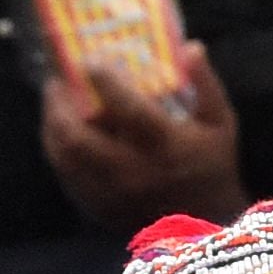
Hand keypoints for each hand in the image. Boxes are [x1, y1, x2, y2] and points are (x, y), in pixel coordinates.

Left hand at [39, 42, 246, 237]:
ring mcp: (111, 193)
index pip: (127, 108)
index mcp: (164, 146)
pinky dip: (58, 152)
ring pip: (64, 159)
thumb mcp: (220, 122)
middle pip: (78, 138)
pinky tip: (59, 134)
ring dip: (51, 127)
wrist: (204, 227)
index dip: (104, 80)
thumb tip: (191, 46)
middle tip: (56, 83)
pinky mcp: (99, 208)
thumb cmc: (212, 166)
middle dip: (59, 105)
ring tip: (52, 105)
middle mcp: (132, 171)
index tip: (89, 59)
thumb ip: (206, 84)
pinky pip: (66, 177)